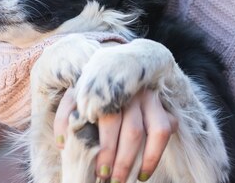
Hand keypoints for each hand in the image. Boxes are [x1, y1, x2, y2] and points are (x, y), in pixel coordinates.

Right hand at [54, 87, 177, 181]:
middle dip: (125, 163)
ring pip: (109, 123)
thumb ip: (161, 116)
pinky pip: (72, 108)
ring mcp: (108, 87)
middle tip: (117, 182)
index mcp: (151, 96)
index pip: (159, 130)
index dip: (152, 157)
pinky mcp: (81, 86)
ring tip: (101, 174)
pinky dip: (66, 129)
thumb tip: (171, 127)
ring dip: (105, 154)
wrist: (106, 64)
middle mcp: (132, 91)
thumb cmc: (130, 94)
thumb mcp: (150, 102)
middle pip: (133, 132)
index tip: (142, 177)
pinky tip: (64, 147)